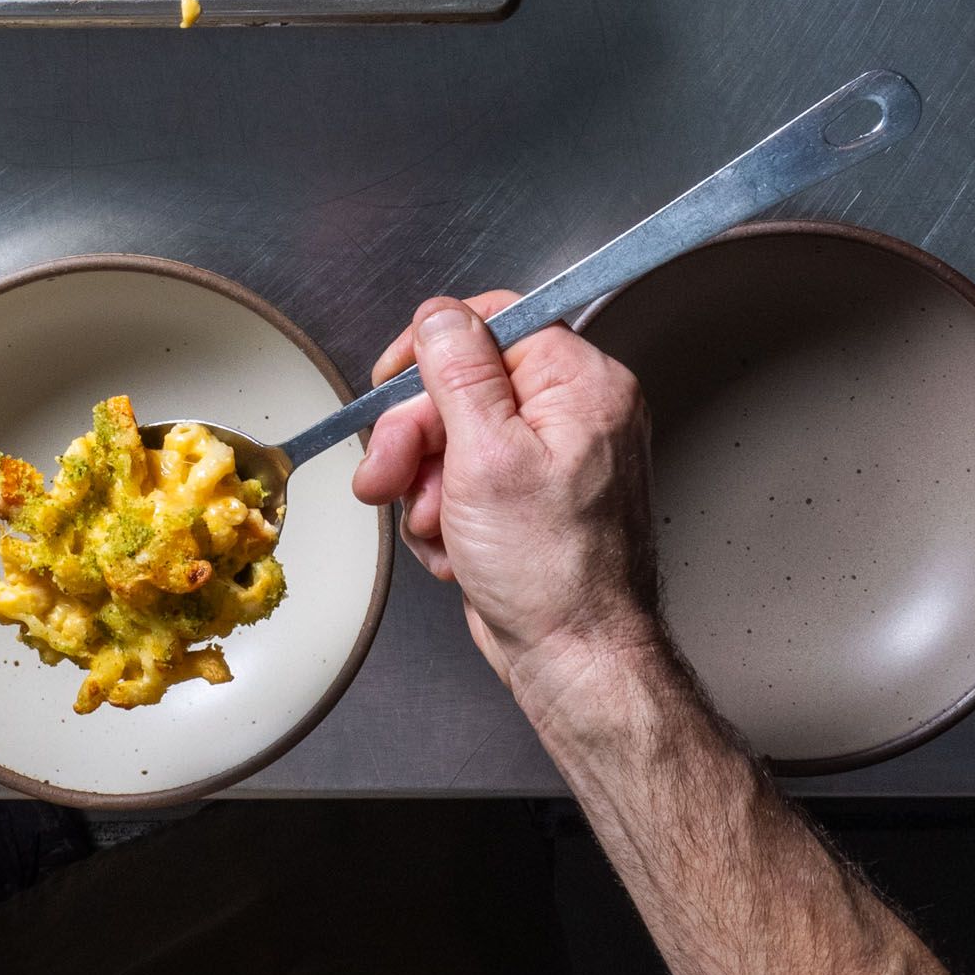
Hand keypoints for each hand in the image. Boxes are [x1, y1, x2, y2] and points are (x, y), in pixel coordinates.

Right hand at [352, 293, 662, 725]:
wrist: (574, 658)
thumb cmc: (554, 573)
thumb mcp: (487, 456)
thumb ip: (459, 372)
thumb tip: (440, 315)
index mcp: (582, 385)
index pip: (493, 323)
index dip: (431, 352)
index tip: (392, 381)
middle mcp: (575, 414)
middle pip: (463, 386)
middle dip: (416, 438)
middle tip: (392, 475)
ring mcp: (553, 459)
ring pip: (453, 438)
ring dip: (426, 486)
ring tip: (440, 527)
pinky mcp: (530, 499)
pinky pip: (463, 482)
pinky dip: (446, 515)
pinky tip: (458, 548)